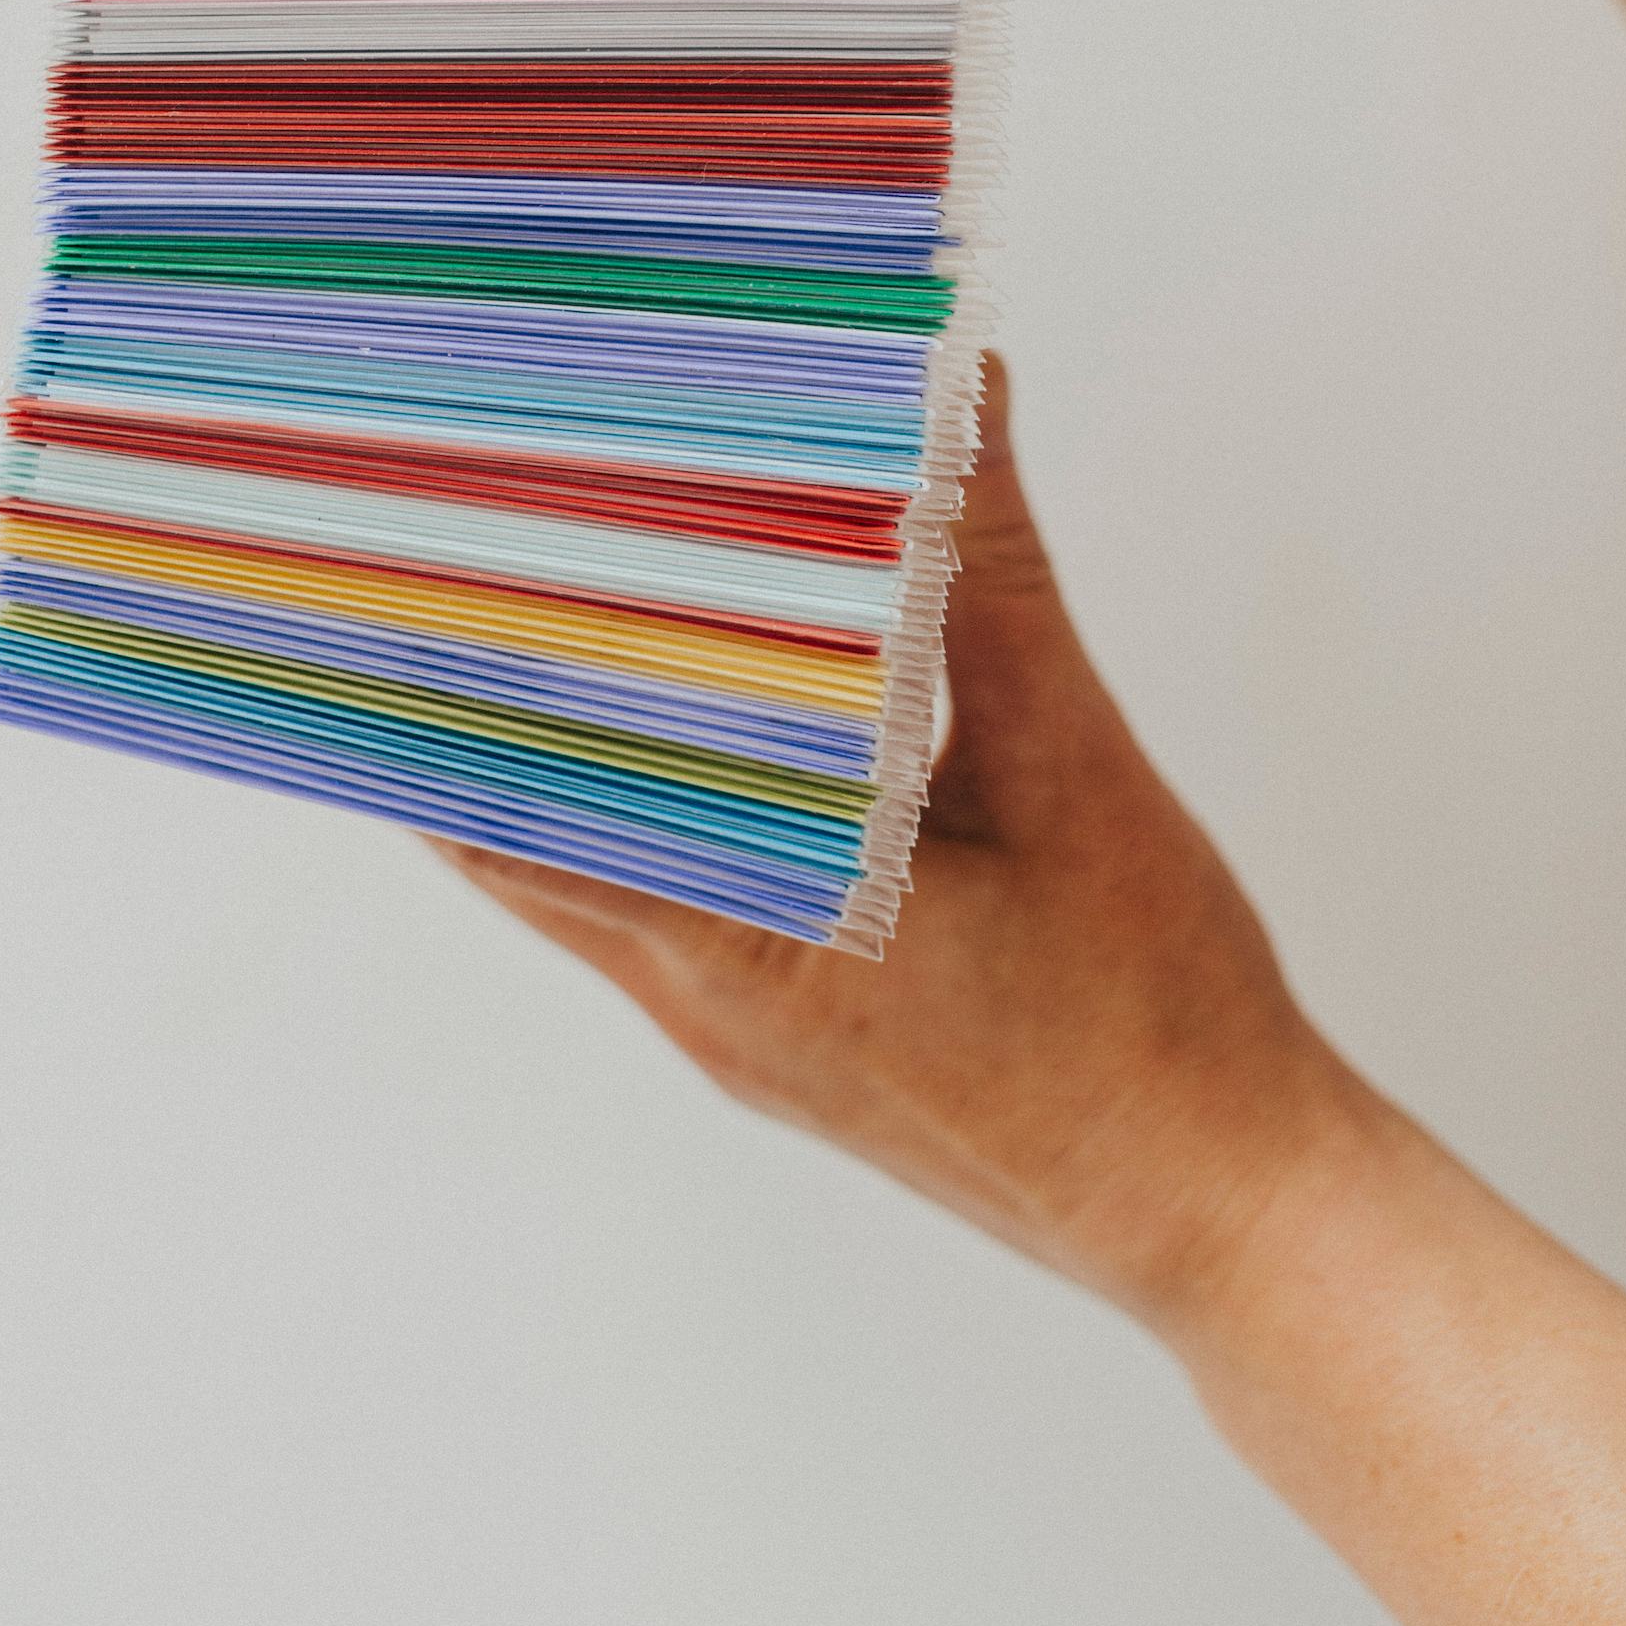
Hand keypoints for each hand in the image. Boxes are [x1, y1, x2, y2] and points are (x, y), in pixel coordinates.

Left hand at [438, 367, 1625, 1625]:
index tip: (394, 564)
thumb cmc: (1162, 1020)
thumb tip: (954, 405)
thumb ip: (994, 582)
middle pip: (513, 833)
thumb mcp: (1074, 769)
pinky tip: (676, 725)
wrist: (1231, 1221)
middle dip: (467, 696)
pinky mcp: (776, 1046)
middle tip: (436, 552)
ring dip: (546, 753)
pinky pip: (656, 905)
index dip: (444, 678)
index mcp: (749, 937)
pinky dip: (634, 808)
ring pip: (579, 871)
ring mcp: (730, 1036)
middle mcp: (702, 1000)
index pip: (520, 794)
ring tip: (525, 607)